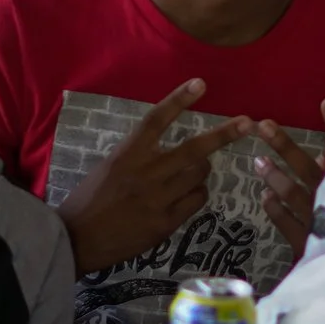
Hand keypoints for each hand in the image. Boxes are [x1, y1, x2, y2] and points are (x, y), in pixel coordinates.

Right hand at [58, 79, 252, 273]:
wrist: (76, 239)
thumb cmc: (90, 199)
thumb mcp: (109, 167)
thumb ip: (137, 156)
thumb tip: (166, 148)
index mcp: (127, 153)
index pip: (157, 119)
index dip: (179, 99)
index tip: (201, 83)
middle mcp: (146, 172)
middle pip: (193, 149)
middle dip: (223, 134)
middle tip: (247, 123)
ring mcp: (157, 199)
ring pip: (199, 175)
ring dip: (202, 171)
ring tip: (193, 173)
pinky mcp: (165, 223)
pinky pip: (196, 201)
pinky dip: (197, 194)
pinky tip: (188, 196)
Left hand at [256, 99, 324, 255]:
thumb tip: (324, 159)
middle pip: (308, 168)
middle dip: (285, 146)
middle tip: (263, 125)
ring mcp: (321, 220)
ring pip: (293, 194)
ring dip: (275, 176)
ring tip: (257, 162)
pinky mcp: (311, 242)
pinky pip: (287, 223)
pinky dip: (275, 209)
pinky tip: (264, 196)